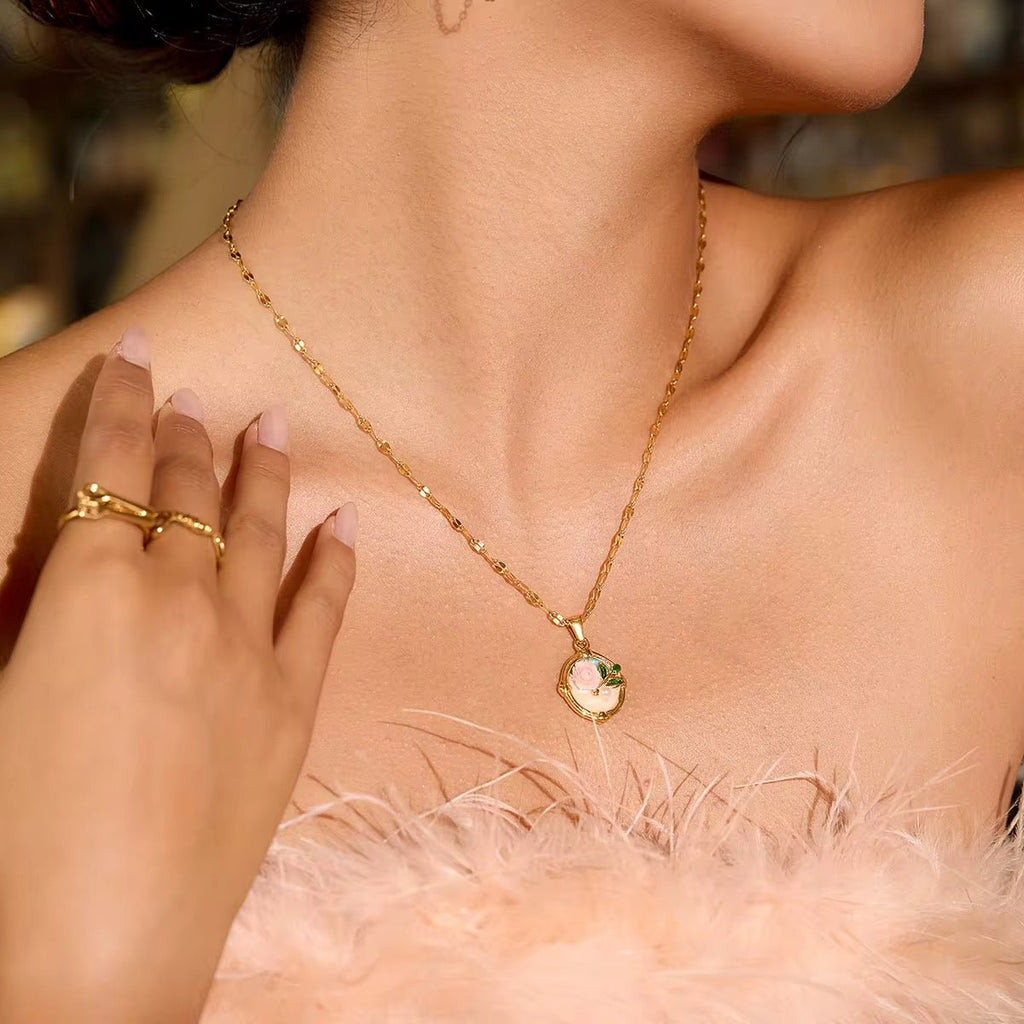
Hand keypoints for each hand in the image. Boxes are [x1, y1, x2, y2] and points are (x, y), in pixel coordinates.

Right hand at [0, 329, 357, 1022]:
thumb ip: (34, 611)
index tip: (136, 355)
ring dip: (263, 472)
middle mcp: (179, 601)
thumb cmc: (9, 831)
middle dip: (185, 434)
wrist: (89, 954)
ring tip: (271, 423)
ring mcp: (247, 651)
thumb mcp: (0, 690)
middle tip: (194, 395)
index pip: (109, 467)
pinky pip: (323, 609)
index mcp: (90, 588)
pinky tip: (348, 519)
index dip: (121, 401)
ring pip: (260, 532)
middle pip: (186, 491)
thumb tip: (52, 560)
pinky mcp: (292, 706)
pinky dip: (336, 558)